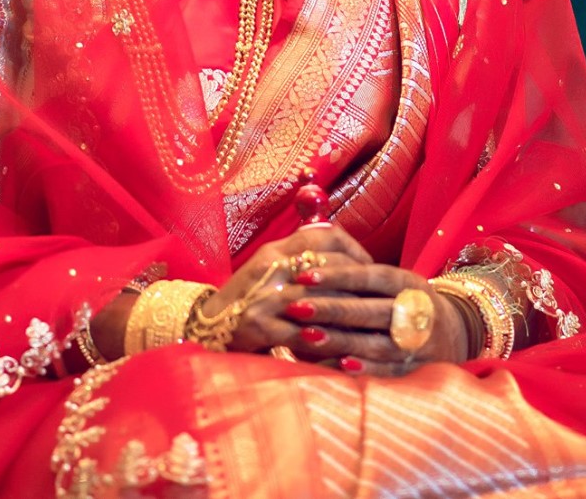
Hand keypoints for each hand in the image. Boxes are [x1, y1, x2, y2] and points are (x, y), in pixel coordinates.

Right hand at [211, 226, 372, 355]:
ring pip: (320, 299)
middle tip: (379, 301)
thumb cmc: (248, 300)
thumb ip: (303, 260)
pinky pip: (302, 333)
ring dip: (348, 315)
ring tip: (369, 326)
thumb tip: (347, 260)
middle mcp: (270, 267)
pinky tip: (343, 349)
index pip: (325, 235)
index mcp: (276, 250)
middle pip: (328, 267)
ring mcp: (263, 296)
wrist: (207, 327)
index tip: (371, 269)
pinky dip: (326, 341)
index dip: (356, 251)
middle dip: (359, 286)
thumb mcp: (272, 270)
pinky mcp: (259, 326)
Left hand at [257, 262, 474, 375]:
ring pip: (375, 342)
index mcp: (406, 283)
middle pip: (369, 309)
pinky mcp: (415, 369)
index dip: (337, 275)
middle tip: (294, 306)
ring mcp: (416, 343)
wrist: (455, 334)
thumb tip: (313, 251)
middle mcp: (414, 311)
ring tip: (306, 335)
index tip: (304, 275)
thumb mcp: (393, 281)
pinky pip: (387, 371)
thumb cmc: (406, 302)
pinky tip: (339, 365)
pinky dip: (365, 369)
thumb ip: (358, 271)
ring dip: (340, 340)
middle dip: (330, 308)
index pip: (370, 276)